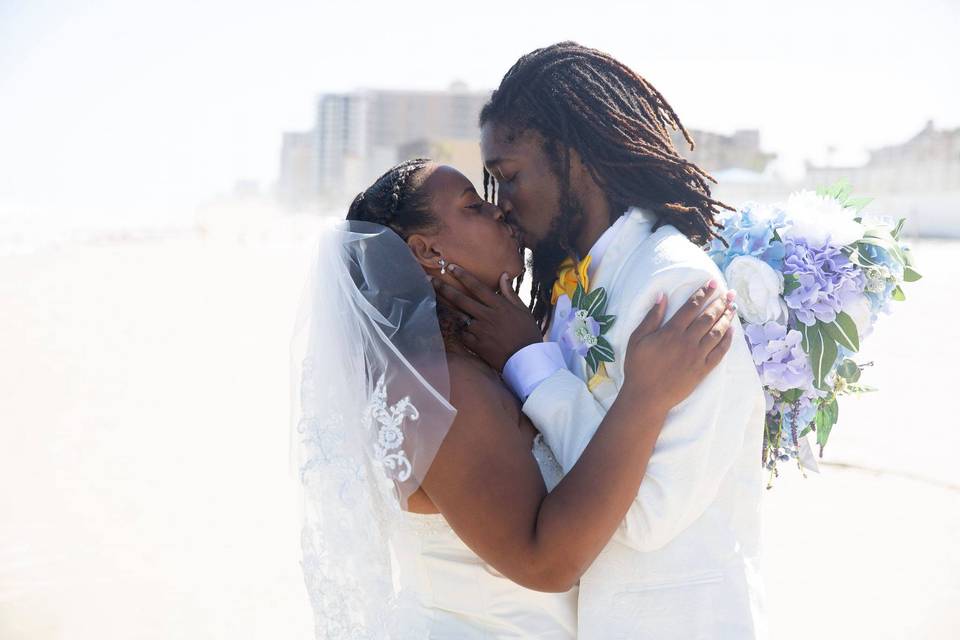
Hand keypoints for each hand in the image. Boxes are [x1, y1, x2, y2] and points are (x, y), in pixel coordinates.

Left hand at [432, 264, 541, 370]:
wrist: (526, 359)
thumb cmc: (527, 333)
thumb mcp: (522, 310)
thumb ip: (510, 292)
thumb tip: (503, 275)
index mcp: (499, 306)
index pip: (477, 287)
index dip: (462, 276)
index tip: (450, 267)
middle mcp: (487, 316)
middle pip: (461, 299)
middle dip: (444, 288)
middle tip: (431, 281)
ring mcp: (480, 330)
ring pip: (459, 316)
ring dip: (446, 307)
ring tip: (433, 299)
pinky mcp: (476, 345)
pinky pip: (462, 334)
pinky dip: (460, 330)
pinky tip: (455, 327)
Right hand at [622, 280, 736, 414]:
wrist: (647, 397)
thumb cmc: (638, 367)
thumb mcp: (637, 339)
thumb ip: (651, 317)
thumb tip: (662, 296)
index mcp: (671, 332)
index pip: (691, 307)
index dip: (703, 293)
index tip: (712, 283)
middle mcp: (687, 341)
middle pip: (708, 317)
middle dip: (720, 302)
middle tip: (729, 292)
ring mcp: (697, 356)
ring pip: (717, 332)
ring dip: (727, 318)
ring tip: (733, 307)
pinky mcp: (703, 369)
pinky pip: (720, 352)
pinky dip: (727, 340)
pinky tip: (731, 331)